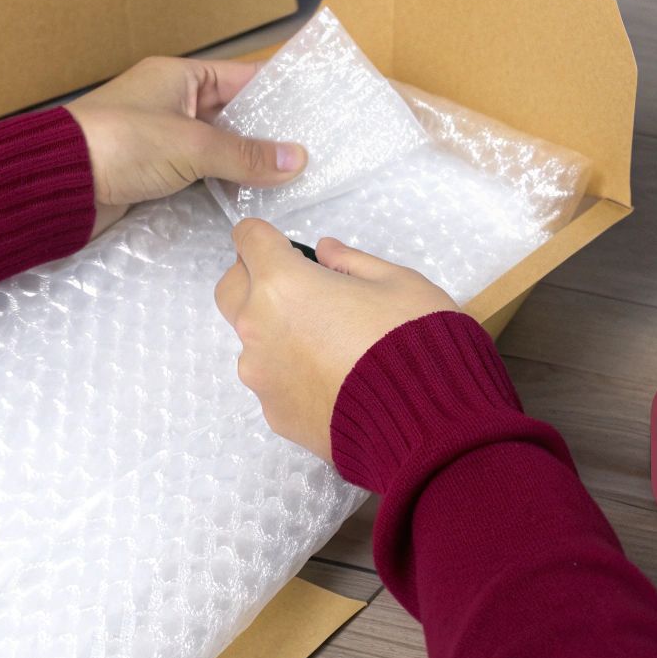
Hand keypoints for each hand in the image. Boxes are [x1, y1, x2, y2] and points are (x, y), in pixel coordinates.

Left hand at [67, 57, 304, 237]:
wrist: (55, 184)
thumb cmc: (121, 144)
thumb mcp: (192, 145)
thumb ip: (245, 154)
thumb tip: (298, 159)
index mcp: (179, 76)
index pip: (242, 78)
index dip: (278, 94)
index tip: (315, 111)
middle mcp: (172, 102)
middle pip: (233, 116)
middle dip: (268, 136)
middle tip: (313, 154)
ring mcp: (161, 139)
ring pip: (217, 149)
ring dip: (246, 164)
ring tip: (292, 181)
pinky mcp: (152, 172)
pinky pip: (199, 174)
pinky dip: (222, 184)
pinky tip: (251, 199)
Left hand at [214, 219, 455, 460]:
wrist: (425, 422)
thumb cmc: (414, 340)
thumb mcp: (397, 281)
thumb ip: (351, 261)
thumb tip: (324, 252)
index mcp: (284, 284)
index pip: (249, 238)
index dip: (266, 236)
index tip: (287, 245)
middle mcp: (260, 328)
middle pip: (231, 287)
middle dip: (255, 278)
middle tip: (299, 285)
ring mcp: (262, 376)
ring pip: (254, 339)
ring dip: (278, 331)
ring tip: (331, 343)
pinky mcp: (275, 414)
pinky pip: (274, 380)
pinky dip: (294, 372)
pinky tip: (336, 379)